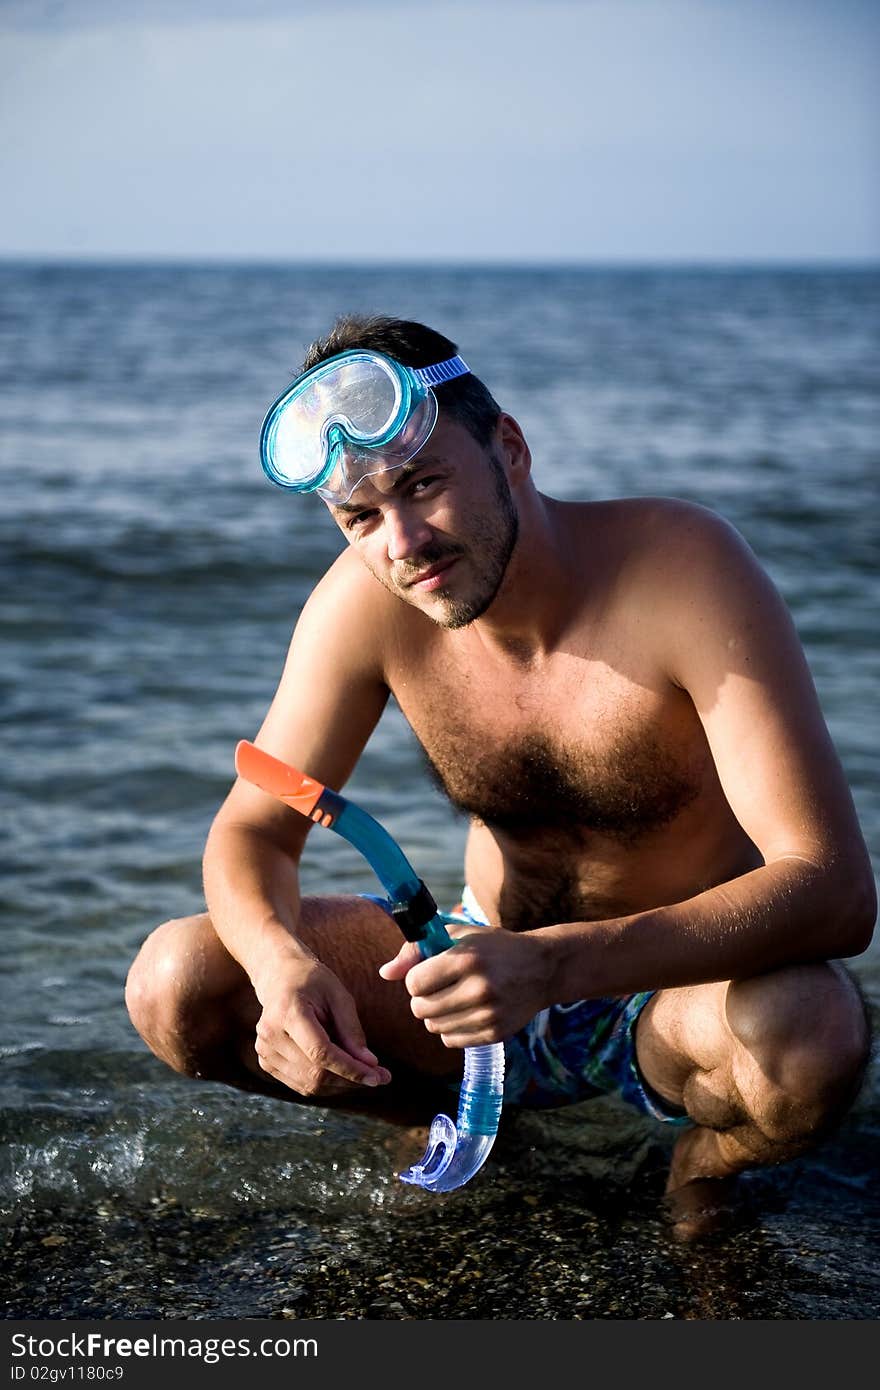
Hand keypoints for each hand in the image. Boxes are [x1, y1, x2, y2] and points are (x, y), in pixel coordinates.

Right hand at [253, 953, 390, 1096]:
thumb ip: (352, 1030)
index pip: (321, 1053)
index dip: (351, 1069)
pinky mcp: (266, 1061)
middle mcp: (270, 1035)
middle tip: (380, 1077)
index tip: (378, 1077)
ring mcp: (265, 1050)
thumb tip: (369, 1064)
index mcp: (288, 1012)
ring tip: (363, 1073)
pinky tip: (341, 1071)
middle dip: (351, 1079)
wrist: (280, 977)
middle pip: (315, 1073)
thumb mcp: (338, 996)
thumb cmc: (313, 981)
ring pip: (309, 1085)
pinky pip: (300, 1084)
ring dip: (340, 1085)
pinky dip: (325, 1083)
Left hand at [379, 924, 552, 1046]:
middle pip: (420, 1008)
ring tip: (453, 998)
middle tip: (438, 987)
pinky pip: (451, 1040)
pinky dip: (450, 1029)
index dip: (416, 978)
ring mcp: (488, 1014)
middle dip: (422, 998)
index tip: (428, 972)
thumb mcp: (458, 935)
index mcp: (467, 959)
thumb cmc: (493, 947)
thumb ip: (416, 951)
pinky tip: (465, 1012)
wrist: (542, 968)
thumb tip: (384, 974)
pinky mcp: (495, 1034)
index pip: (415, 983)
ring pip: (433, 1027)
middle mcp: (479, 988)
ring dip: (435, 1014)